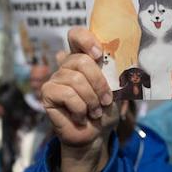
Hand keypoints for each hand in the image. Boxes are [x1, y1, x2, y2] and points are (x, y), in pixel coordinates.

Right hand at [41, 27, 116, 171]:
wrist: (95, 135)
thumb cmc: (105, 110)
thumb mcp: (117, 90)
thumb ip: (117, 74)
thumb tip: (123, 63)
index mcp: (83, 59)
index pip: (76, 35)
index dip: (86, 40)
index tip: (99, 54)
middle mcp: (67, 65)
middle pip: (81, 61)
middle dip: (99, 84)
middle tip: (106, 100)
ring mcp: (55, 78)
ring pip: (76, 80)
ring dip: (91, 100)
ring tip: (95, 112)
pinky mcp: (47, 93)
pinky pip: (66, 94)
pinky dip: (80, 108)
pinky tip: (81, 116)